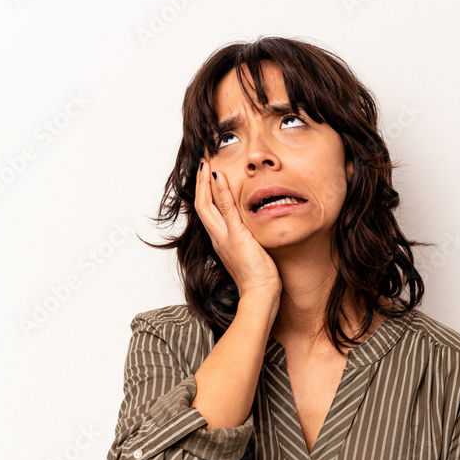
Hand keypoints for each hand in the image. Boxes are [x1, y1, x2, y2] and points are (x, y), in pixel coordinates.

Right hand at [193, 158, 281, 297]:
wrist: (259, 295)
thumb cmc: (258, 280)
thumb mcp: (250, 255)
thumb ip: (246, 241)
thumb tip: (251, 233)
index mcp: (221, 241)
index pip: (209, 213)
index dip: (206, 194)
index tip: (208, 177)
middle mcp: (218, 238)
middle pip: (201, 206)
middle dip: (200, 184)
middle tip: (202, 164)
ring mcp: (225, 237)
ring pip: (207, 206)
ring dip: (205, 182)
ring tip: (205, 164)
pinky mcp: (236, 237)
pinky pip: (225, 210)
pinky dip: (221, 191)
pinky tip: (219, 176)